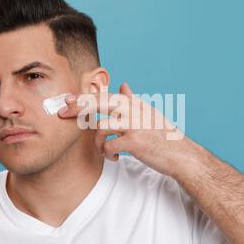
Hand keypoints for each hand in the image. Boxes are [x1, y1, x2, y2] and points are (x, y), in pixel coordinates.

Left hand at [58, 82, 195, 178]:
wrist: (181, 155)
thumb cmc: (163, 136)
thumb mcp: (149, 114)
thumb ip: (133, 100)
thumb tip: (123, 85)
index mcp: (135, 104)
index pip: (105, 96)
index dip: (83, 97)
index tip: (67, 101)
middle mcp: (134, 110)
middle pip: (98, 102)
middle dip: (77, 107)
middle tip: (62, 113)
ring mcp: (135, 125)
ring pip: (101, 127)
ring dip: (96, 142)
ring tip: (102, 150)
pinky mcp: (135, 142)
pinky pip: (109, 146)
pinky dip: (107, 154)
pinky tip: (114, 158)